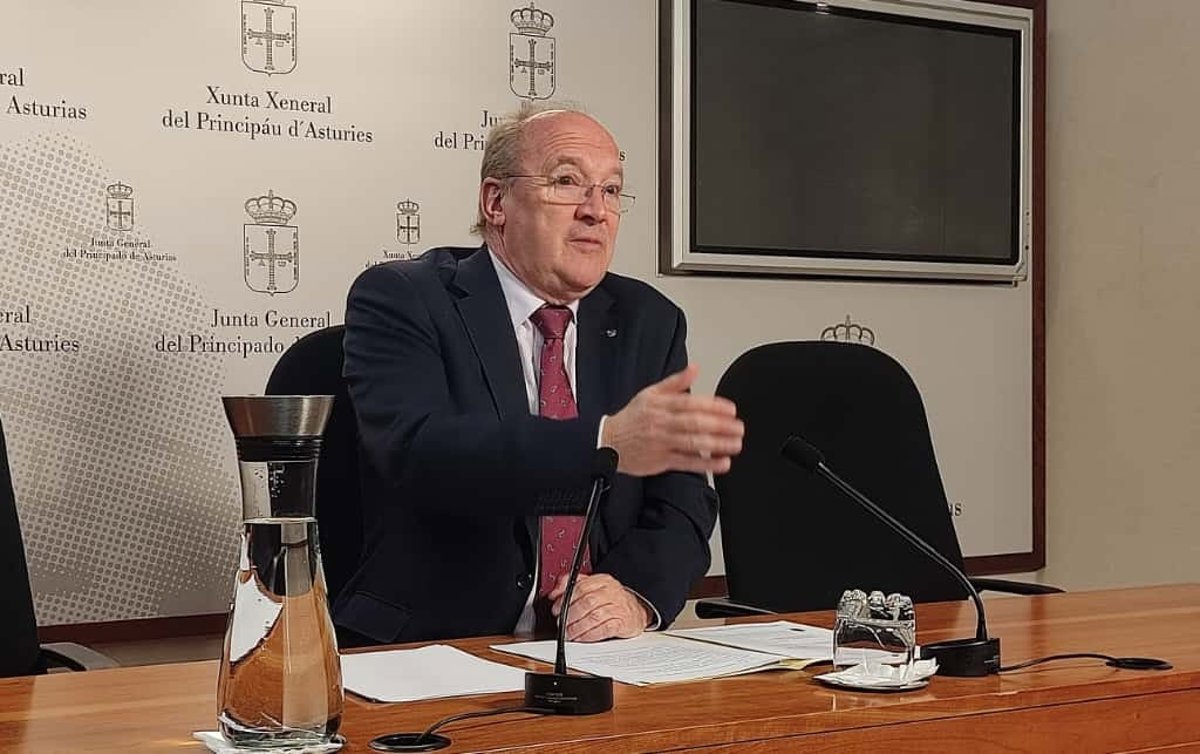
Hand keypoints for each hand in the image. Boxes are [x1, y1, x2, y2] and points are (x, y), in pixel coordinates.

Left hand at [549, 573, 652, 641]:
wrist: (636, 610)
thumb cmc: (611, 599)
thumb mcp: (593, 586)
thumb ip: (572, 585)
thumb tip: (555, 593)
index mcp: (603, 581)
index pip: (581, 587)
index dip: (565, 600)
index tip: (556, 609)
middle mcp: (612, 592)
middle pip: (586, 602)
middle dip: (570, 615)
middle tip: (561, 623)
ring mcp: (619, 608)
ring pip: (594, 617)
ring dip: (577, 627)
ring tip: (569, 633)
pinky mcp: (623, 623)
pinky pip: (604, 630)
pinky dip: (589, 635)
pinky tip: (581, 638)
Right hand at [602, 364, 742, 476]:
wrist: (608, 442)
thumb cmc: (632, 418)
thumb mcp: (650, 394)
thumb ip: (675, 382)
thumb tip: (694, 369)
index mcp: (660, 405)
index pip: (690, 404)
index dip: (712, 406)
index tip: (730, 409)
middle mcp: (662, 424)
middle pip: (694, 424)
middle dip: (719, 426)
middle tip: (739, 427)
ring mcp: (662, 443)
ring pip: (692, 443)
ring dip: (717, 445)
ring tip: (736, 444)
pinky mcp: (661, 461)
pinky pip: (687, 463)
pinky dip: (706, 464)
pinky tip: (722, 463)